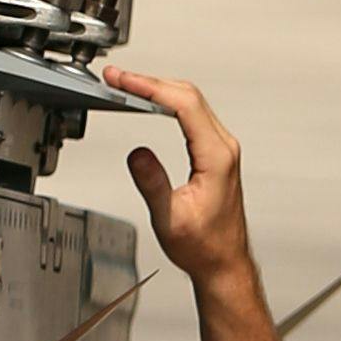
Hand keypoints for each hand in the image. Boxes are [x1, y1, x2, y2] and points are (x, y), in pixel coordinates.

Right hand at [103, 67, 251, 285]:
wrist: (223, 262)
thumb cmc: (204, 247)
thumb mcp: (170, 220)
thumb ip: (153, 184)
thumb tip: (137, 154)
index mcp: (216, 157)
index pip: (183, 104)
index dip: (151, 87)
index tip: (124, 80)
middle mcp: (224, 148)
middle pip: (187, 94)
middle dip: (150, 82)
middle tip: (117, 78)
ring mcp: (223, 148)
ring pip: (191, 101)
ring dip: (159, 89)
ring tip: (127, 85)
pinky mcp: (217, 153)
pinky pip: (193, 114)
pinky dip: (169, 102)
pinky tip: (151, 101)